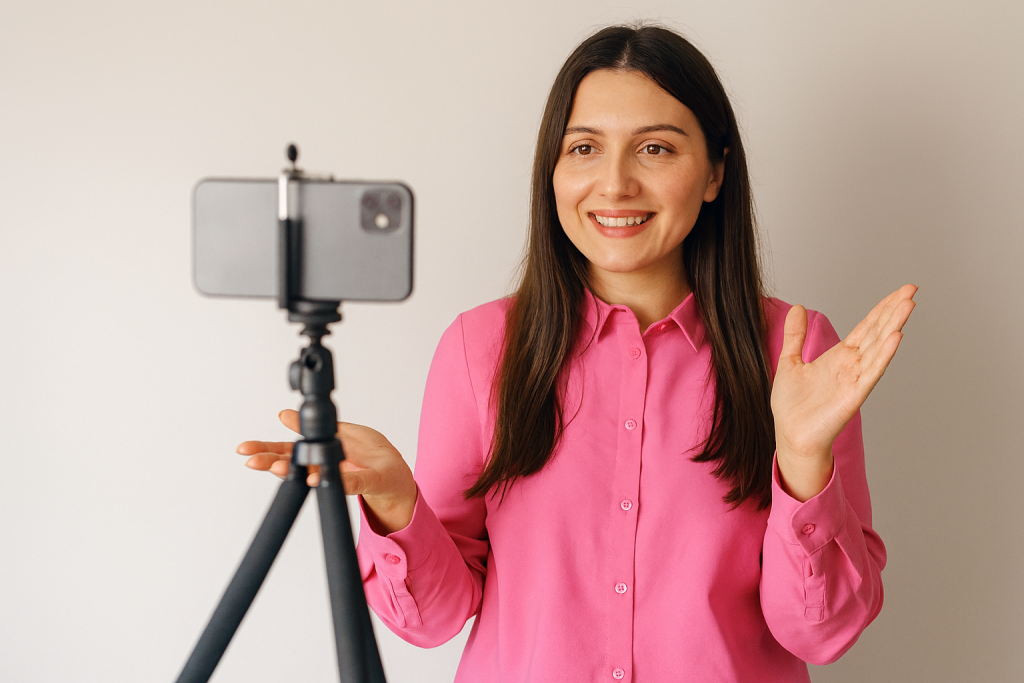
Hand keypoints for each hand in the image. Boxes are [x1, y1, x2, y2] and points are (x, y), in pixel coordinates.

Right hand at [237, 410, 417, 533]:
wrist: (397, 482)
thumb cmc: (374, 457)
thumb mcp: (347, 434)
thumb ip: (314, 429)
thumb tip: (283, 415)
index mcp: (321, 451)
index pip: (289, 448)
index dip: (267, 448)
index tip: (247, 449)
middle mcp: (326, 465)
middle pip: (293, 463)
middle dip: (269, 461)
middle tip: (250, 461)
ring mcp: (340, 476)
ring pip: (310, 474)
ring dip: (292, 472)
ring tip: (272, 469)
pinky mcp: (358, 484)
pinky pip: (344, 483)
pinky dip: (331, 481)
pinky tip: (314, 480)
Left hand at [771, 284, 917, 500]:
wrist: (790, 435)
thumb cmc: (792, 406)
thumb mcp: (790, 362)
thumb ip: (795, 336)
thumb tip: (797, 308)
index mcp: (839, 357)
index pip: (867, 327)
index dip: (882, 308)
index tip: (900, 291)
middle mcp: (852, 365)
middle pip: (878, 332)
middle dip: (894, 310)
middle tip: (912, 289)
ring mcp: (855, 379)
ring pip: (879, 347)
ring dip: (894, 325)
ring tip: (908, 305)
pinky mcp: (854, 394)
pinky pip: (872, 371)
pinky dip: (884, 354)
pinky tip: (896, 337)